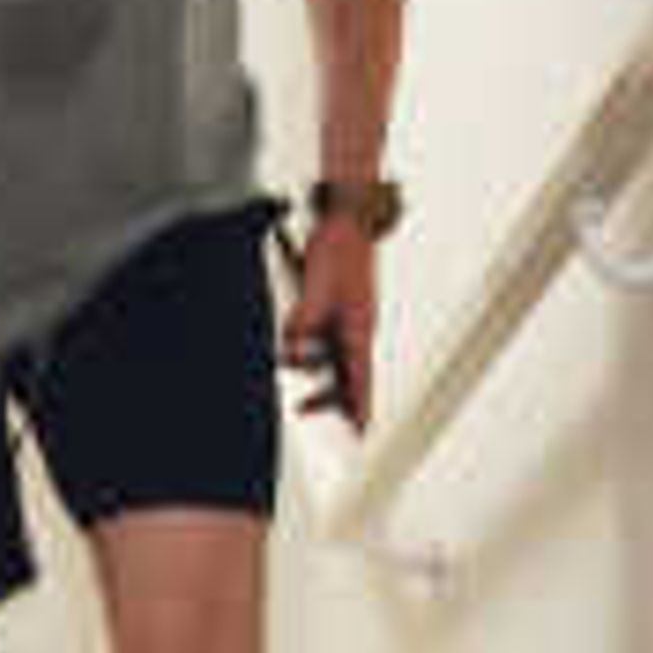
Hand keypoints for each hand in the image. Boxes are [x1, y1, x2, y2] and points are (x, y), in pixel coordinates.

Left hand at [280, 210, 381, 430]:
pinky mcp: (338, 303)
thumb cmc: (337, 249)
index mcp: (359, 330)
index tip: (358, 436)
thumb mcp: (315, 291)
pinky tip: (294, 338)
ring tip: (291, 363)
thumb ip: (302, 325)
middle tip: (304, 410)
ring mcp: (349, 315)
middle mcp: (357, 327)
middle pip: (347, 375)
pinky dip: (309, 343)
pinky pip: (324, 334)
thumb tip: (292, 352)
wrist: (346, 216)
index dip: (360, 410)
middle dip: (328, 396)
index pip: (362, 382)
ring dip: (313, 365)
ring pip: (334, 354)